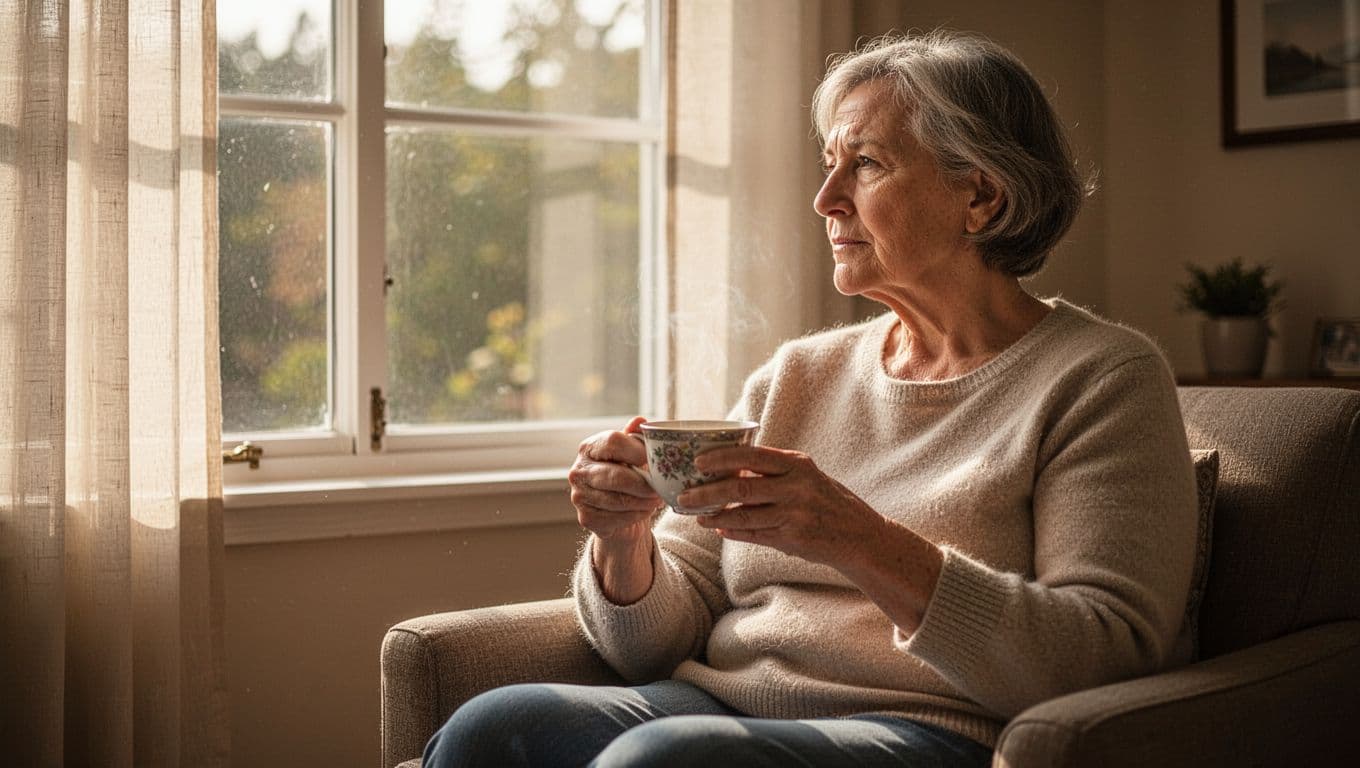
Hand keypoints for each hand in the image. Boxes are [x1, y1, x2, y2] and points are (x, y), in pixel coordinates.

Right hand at [568, 416, 662, 541]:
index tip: (656, 460)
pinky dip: (636, 515)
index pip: (613, 442)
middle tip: (660, 487)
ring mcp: (579, 496)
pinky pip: (617, 518)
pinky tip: (644, 510)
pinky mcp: (586, 518)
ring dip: (643, 502)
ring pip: (618, 500)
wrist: (618, 511)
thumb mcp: (632, 453)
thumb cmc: (627, 475)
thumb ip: (636, 437)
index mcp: (588, 448)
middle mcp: (578, 471)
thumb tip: (639, 421)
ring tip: (656, 499)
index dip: (638, 450)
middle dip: (643, 484)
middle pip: (615, 476)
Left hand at [678, 445, 884, 568]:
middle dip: (707, 492)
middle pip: (740, 487)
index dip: (721, 458)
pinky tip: (719, 529)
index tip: (698, 461)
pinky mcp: (794, 539)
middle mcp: (796, 486)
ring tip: (696, 517)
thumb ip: (773, 471)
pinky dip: (733, 532)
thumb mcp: (806, 475)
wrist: (860, 536)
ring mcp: (795, 514)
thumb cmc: (827, 500)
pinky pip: (755, 534)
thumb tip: (728, 468)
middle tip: (684, 496)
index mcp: (797, 464)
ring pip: (744, 515)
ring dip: (715, 516)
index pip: (751, 455)